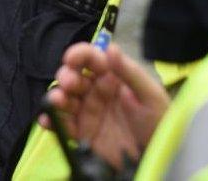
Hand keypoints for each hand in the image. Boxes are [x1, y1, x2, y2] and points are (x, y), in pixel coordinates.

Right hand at [40, 43, 169, 169]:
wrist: (156, 160)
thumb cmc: (160, 126)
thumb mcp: (151, 97)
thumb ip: (130, 73)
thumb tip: (110, 48)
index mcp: (114, 78)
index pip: (92, 60)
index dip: (80, 55)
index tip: (71, 58)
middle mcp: (97, 92)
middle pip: (74, 77)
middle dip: (67, 76)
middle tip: (69, 83)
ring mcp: (87, 112)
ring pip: (65, 98)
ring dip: (57, 96)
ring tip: (57, 100)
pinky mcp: (82, 133)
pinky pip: (61, 124)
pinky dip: (51, 120)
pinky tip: (47, 119)